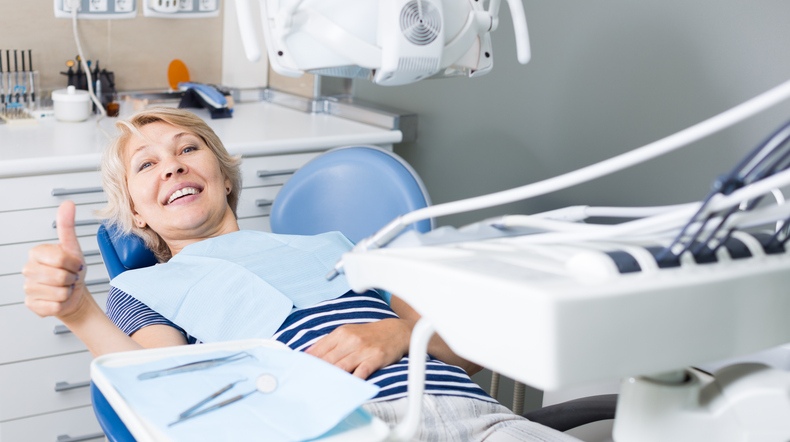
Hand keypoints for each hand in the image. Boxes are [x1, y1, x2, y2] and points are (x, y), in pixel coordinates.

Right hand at [22, 201, 87, 318]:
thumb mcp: (73, 247)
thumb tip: (68, 204)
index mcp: (36, 253)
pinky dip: (62, 304)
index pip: (60, 258)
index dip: (74, 263)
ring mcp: (28, 288)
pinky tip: (58, 298)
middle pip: (59, 277)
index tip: (74, 264)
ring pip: (58, 292)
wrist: (73, 293)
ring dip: (67, 291)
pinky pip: (54, 306)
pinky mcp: (32, 304)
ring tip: (64, 287)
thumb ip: (67, 226)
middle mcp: (28, 270)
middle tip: (70, 276)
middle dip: (71, 278)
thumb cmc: (72, 270)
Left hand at [305, 319, 410, 378]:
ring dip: (330, 378)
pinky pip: (361, 372)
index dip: (308, 363)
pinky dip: (353, 380)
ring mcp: (363, 350)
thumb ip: (328, 343)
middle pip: (328, 359)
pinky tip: (345, 388)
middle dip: (316, 373)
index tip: (298, 373)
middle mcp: (351, 340)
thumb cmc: (370, 335)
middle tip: (305, 385)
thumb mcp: (348, 332)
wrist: (396, 331)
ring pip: (341, 366)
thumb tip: (308, 354)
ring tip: (319, 389)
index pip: (319, 349)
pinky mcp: (375, 358)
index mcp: (341, 333)